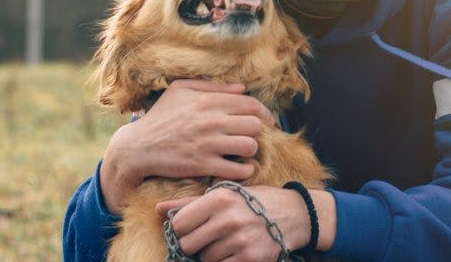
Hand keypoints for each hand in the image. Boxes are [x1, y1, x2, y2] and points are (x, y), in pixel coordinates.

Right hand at [99, 79, 273, 214]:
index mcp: (208, 101)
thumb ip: (212, 86)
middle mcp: (211, 121)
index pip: (251, 104)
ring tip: (244, 151)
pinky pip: (237, 170)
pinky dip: (245, 170)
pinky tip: (241, 168)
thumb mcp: (180, 90)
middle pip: (255, 125)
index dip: (264, 113)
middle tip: (250, 135)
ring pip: (250, 146)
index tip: (266, 120)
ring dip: (251, 150)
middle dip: (256, 131)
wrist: (138, 147)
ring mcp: (207, 144)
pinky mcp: (202, 165)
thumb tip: (242, 88)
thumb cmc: (160, 116)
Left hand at [156, 186, 336, 260]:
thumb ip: (189, 203)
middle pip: (187, 244)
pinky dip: (224, 261)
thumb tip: (158, 209)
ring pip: (204, 259)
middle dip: (194, 244)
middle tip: (209, 236)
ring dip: (211, 254)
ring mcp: (239, 240)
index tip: (193, 226)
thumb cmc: (252, 202)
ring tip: (227, 241)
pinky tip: (234, 251)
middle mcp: (228, 218)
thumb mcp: (224, 194)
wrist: (292, 214)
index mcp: (219, 198)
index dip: (182, 228)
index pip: (179, 223)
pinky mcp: (250, 258)